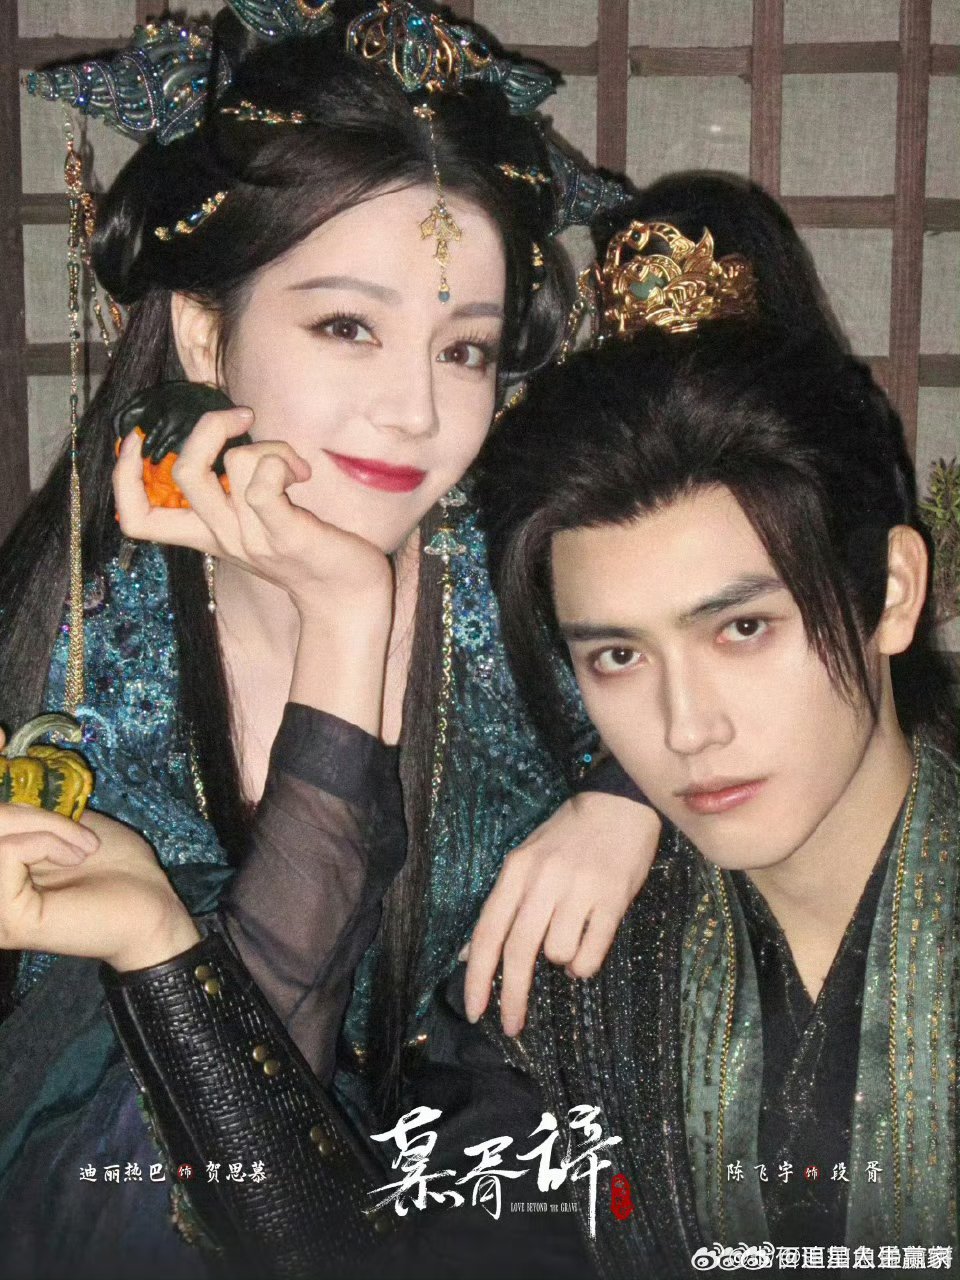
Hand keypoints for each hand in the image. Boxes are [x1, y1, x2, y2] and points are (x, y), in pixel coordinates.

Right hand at [0, 752, 198, 971]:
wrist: (152, 907)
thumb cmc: (118, 867)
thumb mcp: (67, 826)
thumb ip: (29, 814)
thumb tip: (4, 794)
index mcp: (3, 870)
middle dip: (32, 813)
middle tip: (79, 832)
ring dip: (46, 827)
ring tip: (82, 847)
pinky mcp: (10, 920)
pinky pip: (6, 853)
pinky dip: (47, 842)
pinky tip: (76, 858)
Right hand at [113, 404, 392, 623]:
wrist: (346, 599)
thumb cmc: (306, 552)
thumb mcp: (253, 524)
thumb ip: (231, 490)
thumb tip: (223, 431)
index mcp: (206, 534)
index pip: (138, 519)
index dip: (123, 476)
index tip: (137, 439)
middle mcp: (222, 536)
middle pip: (183, 472)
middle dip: (209, 426)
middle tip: (245, 418)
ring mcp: (252, 537)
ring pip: (236, 462)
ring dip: (271, 446)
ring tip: (295, 467)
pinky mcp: (285, 534)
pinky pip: (264, 484)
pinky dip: (281, 462)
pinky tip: (302, 474)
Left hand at [463, 792, 660, 1034]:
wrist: (618, 804)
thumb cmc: (567, 836)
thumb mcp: (525, 861)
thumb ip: (501, 905)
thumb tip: (470, 953)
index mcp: (516, 870)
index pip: (488, 931)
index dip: (479, 977)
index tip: (475, 1012)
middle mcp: (543, 881)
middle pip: (518, 952)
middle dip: (512, 997)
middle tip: (512, 1025)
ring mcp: (579, 889)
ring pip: (557, 954)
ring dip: (561, 960)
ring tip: (572, 936)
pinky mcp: (613, 898)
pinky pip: (591, 953)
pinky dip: (586, 962)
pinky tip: (589, 945)